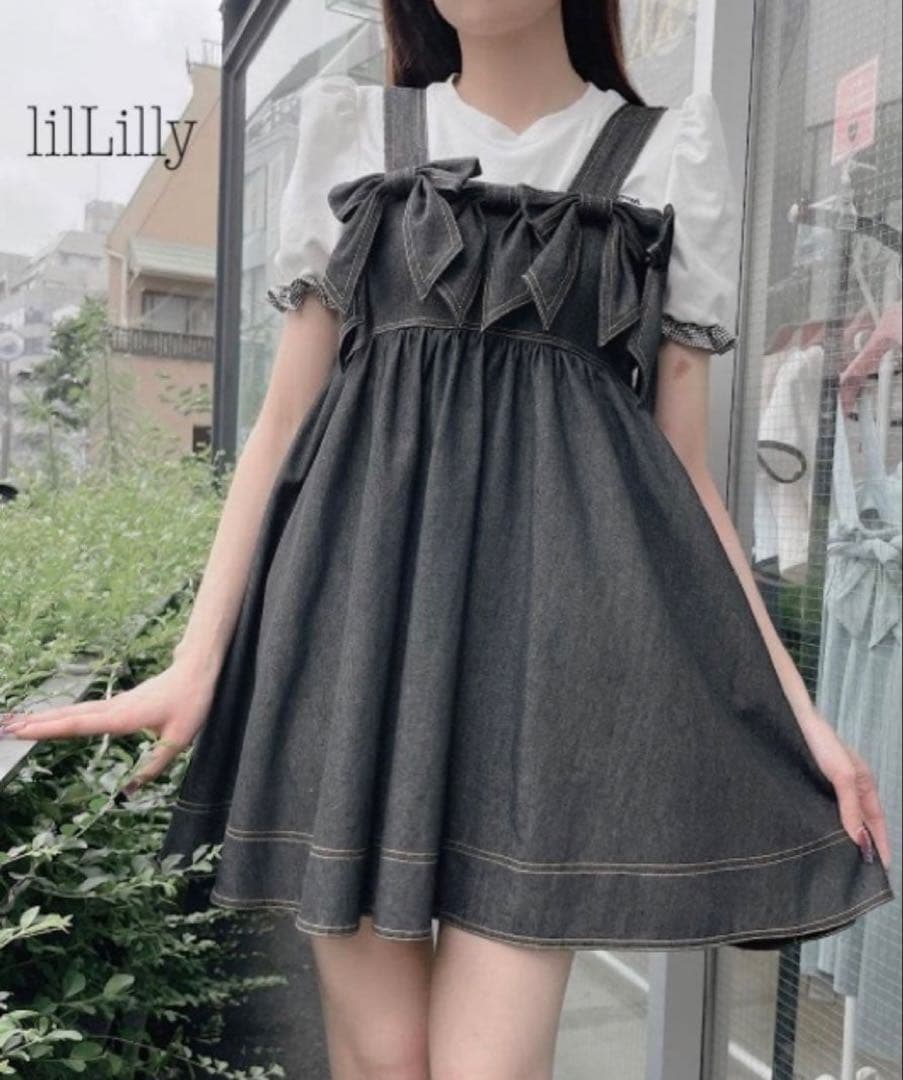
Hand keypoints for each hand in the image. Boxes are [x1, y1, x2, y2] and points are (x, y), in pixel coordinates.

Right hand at [0, 659, 215, 793]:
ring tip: (18, 721)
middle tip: (5, 728)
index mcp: (122, 717)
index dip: (49, 729)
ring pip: (74, 710)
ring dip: (46, 716)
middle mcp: (113, 707)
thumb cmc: (192, 703)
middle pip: (67, 716)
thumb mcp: (178, 741)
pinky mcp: (121, 702)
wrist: (199, 669)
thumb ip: (152, 767)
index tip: (22, 731)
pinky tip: (56, 718)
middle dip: (35, 722)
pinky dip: (64, 714)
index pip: (78, 724)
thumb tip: (128, 793)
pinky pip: (85, 709)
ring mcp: (116, 702)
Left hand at [800, 707, 891, 871]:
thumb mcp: (841, 774)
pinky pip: (821, 808)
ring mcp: (828, 782)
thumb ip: (851, 807)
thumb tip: (859, 839)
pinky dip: (823, 822)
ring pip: (840, 815)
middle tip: (860, 871)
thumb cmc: (818, 740)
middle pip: (861, 819)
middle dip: (863, 842)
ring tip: (838, 859)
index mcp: (862, 781)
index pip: (877, 820)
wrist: (789, 717)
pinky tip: (815, 833)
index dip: (881, 842)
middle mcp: (847, 783)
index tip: (883, 869)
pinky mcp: (808, 781)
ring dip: (841, 834)